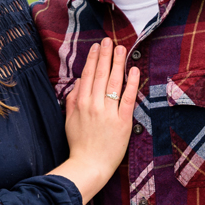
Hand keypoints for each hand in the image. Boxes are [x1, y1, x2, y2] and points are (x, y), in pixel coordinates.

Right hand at [53, 38, 139, 198]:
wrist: (88, 165)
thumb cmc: (79, 144)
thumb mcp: (69, 119)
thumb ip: (73, 99)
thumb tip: (79, 81)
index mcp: (80, 103)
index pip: (87, 76)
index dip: (92, 59)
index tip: (97, 47)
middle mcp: (94, 105)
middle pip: (100, 75)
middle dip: (105, 55)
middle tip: (109, 40)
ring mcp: (109, 112)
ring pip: (113, 82)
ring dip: (118, 63)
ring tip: (121, 48)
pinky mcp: (123, 121)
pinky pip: (128, 98)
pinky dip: (132, 83)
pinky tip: (134, 70)